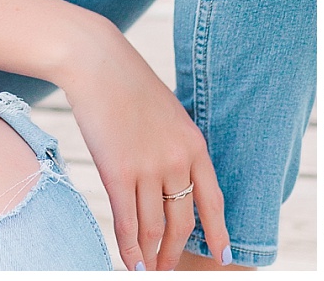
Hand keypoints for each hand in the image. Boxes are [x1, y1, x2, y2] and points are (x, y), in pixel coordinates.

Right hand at [57, 22, 231, 270]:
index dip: (218, 231)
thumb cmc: (130, 87)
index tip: (223, 255)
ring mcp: (148, 167)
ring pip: (154, 228)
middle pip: (182, 221)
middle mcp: (177, 159)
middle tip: (168, 270)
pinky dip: (128, 248)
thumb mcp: (168, 115)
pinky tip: (129, 262)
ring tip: (148, 271)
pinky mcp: (118, 172)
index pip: (212, 200)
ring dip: (151, 256)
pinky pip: (127, 222)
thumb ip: (175, 148)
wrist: (100, 64)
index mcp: (194, 144)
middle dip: (175, 251)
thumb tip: (173, 182)